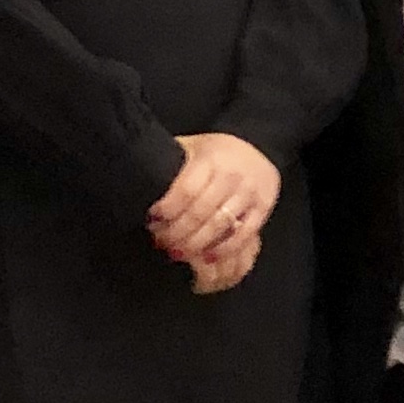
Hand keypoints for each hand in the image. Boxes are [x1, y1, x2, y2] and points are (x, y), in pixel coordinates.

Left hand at [150, 131, 279, 274]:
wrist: (258, 146)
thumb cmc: (216, 153)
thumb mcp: (192, 148)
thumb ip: (173, 165)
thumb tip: (141, 185)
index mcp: (211, 159)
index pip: (186, 190)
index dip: (167, 209)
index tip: (152, 219)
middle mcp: (232, 176)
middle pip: (200, 213)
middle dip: (176, 233)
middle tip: (161, 242)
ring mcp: (249, 194)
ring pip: (219, 227)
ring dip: (194, 245)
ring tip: (177, 252)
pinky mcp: (262, 210)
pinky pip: (242, 236)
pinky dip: (222, 250)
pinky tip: (206, 256)